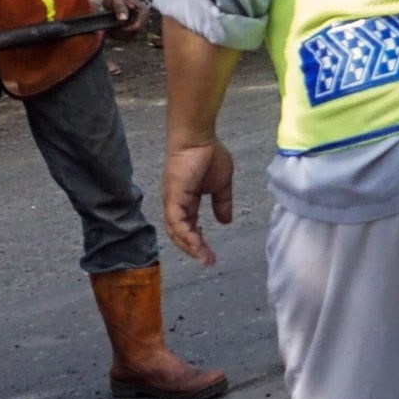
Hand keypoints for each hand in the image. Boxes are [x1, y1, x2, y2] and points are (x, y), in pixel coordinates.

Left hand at [100, 0, 144, 37]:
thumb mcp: (116, 0)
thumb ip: (120, 8)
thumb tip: (123, 19)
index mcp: (143, 11)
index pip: (137, 27)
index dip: (125, 30)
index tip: (113, 28)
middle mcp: (144, 19)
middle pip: (134, 33)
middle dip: (120, 33)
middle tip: (108, 31)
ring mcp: (140, 24)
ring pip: (130, 36)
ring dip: (119, 35)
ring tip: (107, 31)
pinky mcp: (135, 27)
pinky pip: (127, 36)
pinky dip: (118, 35)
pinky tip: (110, 32)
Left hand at [162, 138, 235, 265]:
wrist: (198, 137)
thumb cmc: (208, 154)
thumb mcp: (222, 184)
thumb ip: (222, 203)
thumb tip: (226, 221)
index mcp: (186, 201)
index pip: (189, 227)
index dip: (199, 242)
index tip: (211, 254)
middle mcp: (176, 205)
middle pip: (180, 234)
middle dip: (194, 249)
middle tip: (208, 261)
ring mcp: (172, 202)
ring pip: (176, 232)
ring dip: (190, 247)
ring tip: (205, 258)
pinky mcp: (173, 198)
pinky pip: (177, 223)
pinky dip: (186, 236)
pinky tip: (198, 246)